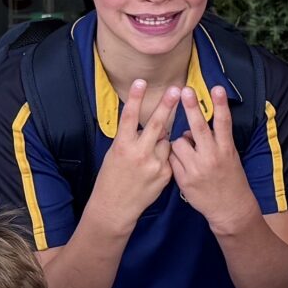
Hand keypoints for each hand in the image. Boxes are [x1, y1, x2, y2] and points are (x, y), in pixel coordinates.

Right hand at [90, 77, 178, 224]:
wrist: (115, 207)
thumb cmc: (112, 178)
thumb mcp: (114, 154)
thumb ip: (130, 139)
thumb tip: (146, 125)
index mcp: (122, 146)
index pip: (129, 117)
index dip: (136, 98)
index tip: (141, 81)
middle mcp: (139, 153)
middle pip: (156, 124)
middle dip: (167, 105)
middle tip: (176, 89)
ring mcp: (154, 164)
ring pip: (166, 141)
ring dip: (162, 139)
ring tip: (150, 151)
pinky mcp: (166, 174)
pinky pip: (170, 157)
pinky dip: (165, 155)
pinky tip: (154, 165)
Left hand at [166, 86, 258, 225]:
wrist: (230, 209)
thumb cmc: (231, 180)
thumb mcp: (230, 158)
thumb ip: (213, 143)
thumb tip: (191, 131)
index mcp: (226, 150)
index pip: (223, 123)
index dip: (220, 104)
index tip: (216, 88)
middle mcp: (212, 157)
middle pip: (198, 127)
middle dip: (191, 107)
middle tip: (185, 90)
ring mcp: (197, 168)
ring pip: (178, 143)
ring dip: (179, 142)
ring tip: (188, 152)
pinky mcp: (184, 179)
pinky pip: (171, 160)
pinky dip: (174, 157)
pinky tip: (181, 164)